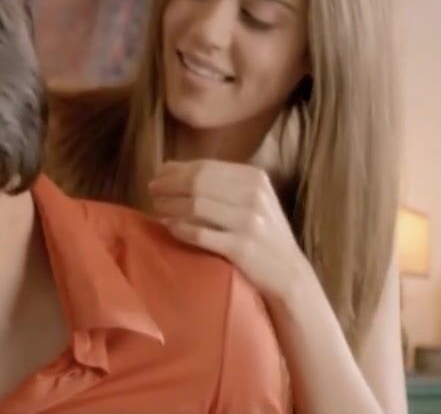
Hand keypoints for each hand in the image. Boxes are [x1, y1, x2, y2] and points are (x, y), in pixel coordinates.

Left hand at [148, 160, 309, 300]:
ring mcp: (248, 222)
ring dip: (170, 206)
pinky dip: (181, 229)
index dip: (176, 169)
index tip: (157, 174)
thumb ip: (219, 184)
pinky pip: (200, 234)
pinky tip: (170, 228)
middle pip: (197, 183)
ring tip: (157, 209)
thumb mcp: (252, 201)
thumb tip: (170, 169)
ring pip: (196, 206)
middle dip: (169, 185)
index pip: (206, 167)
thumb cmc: (263, 235)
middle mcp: (253, 195)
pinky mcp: (241, 248)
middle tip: (151, 191)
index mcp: (255, 178)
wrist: (289, 274)